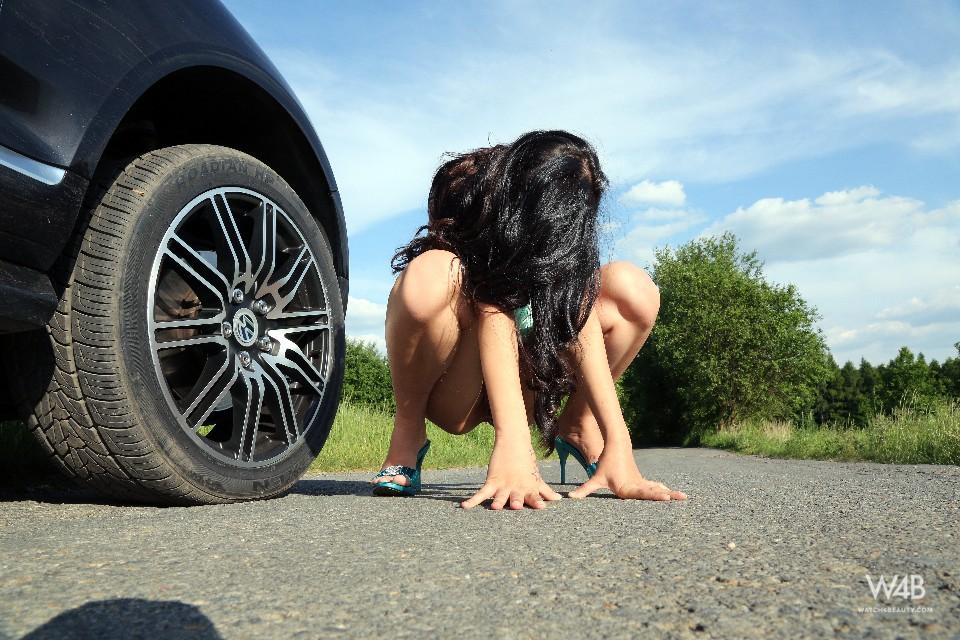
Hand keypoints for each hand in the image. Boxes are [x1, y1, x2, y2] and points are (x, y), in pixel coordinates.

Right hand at [461, 441, 562, 509]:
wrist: (513, 442)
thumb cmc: (526, 463)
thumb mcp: (536, 478)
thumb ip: (545, 491)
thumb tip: (559, 500)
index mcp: (528, 488)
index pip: (534, 497)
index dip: (537, 502)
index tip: (541, 507)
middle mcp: (516, 488)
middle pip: (516, 497)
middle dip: (515, 502)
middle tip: (516, 507)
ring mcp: (503, 485)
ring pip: (500, 496)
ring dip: (498, 501)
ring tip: (495, 507)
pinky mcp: (491, 481)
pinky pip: (481, 493)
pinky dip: (472, 500)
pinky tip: (464, 506)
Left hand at [568, 447, 686, 500]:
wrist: (617, 446)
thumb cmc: (606, 464)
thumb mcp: (596, 478)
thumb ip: (585, 490)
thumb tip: (569, 498)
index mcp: (627, 488)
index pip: (642, 494)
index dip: (654, 496)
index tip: (665, 496)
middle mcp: (637, 486)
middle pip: (653, 492)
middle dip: (667, 496)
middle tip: (681, 498)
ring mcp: (641, 482)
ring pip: (657, 489)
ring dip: (670, 493)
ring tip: (684, 497)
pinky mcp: (643, 481)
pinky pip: (655, 487)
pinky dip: (664, 490)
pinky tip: (672, 495)